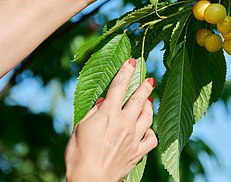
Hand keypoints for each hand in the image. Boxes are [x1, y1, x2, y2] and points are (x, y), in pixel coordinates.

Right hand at [65, 59, 156, 181]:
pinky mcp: (138, 153)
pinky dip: (152, 131)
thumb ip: (93, 112)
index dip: (126, 71)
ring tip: (149, 100)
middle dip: (145, 86)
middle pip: (138, 99)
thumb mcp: (79, 129)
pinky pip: (151, 138)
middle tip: (150, 78)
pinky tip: (149, 128)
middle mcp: (124, 123)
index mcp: (108, 114)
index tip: (132, 61)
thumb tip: (103, 102)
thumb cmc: (78, 156)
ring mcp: (134, 138)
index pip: (119, 86)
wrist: (89, 181)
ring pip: (148, 116)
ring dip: (149, 105)